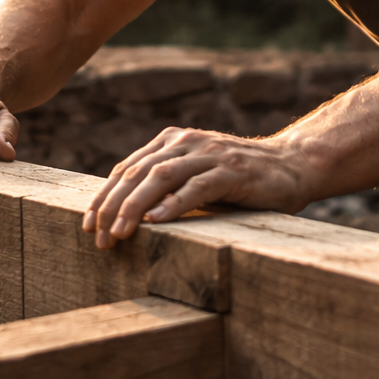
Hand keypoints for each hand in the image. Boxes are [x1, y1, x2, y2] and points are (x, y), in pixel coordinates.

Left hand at [81, 127, 309, 248]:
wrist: (291, 166)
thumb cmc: (238, 179)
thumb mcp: (194, 176)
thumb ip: (164, 184)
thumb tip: (122, 214)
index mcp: (171, 141)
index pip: (126, 169)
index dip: (103, 197)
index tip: (87, 225)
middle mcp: (186, 142)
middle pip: (137, 173)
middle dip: (112, 207)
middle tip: (98, 238)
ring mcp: (210, 154)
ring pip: (161, 178)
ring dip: (135, 208)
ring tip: (120, 233)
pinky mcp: (233, 171)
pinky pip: (198, 187)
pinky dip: (175, 204)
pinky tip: (157, 222)